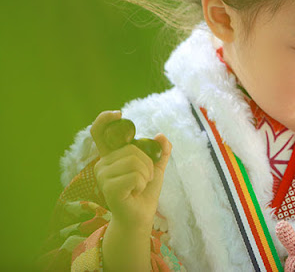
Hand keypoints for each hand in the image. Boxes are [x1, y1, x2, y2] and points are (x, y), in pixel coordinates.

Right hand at [91, 110, 171, 229]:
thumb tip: (161, 136)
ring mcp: (103, 177)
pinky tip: (135, 192)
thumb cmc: (145, 191)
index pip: (99, 132)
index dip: (105, 119)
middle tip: (144, 178)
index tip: (119, 113)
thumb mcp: (156, 168)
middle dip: (147, 163)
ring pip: (134, 162)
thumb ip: (160, 152)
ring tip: (139, 186)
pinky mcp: (108, 188)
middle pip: (131, 150)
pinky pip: (134, 176)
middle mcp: (102, 164)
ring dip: (145, 175)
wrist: (141, 215)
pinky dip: (141, 184)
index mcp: (111, 156)